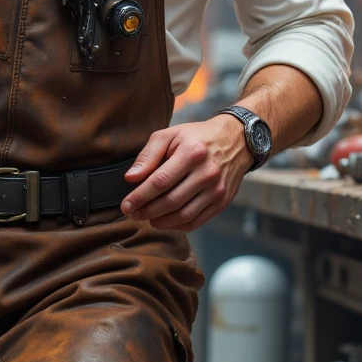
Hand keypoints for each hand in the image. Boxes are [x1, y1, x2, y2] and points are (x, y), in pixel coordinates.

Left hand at [120, 116, 250, 229]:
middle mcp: (207, 173)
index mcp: (192, 153)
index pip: (160, 181)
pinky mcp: (222, 202)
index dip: (140, 196)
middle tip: (133, 214)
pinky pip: (196, 222)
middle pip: (171, 201)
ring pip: (183, 215)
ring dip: (161, 221)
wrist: (235, 141)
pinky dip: (177, 226)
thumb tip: (131, 178)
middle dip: (147, 211)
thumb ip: (148, 155)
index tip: (126, 205)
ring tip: (147, 218)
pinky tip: (165, 221)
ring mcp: (217, 190)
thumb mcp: (170, 135)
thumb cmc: (196, 137)